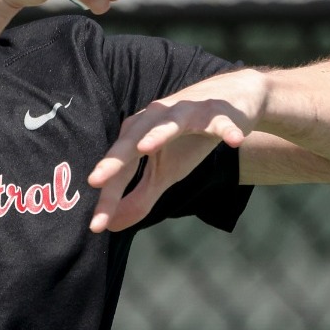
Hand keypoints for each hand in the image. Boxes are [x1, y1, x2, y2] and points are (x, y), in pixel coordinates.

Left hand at [87, 71, 263, 232]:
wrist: (229, 103)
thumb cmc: (189, 139)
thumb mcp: (164, 173)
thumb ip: (139, 197)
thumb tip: (111, 226)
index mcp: (138, 133)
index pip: (119, 169)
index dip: (108, 197)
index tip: (96, 226)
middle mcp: (156, 118)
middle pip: (132, 140)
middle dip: (114, 160)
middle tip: (95, 180)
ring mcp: (187, 113)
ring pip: (170, 123)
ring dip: (158, 133)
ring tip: (144, 148)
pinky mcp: (218, 112)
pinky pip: (220, 122)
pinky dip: (226, 129)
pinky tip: (234, 141)